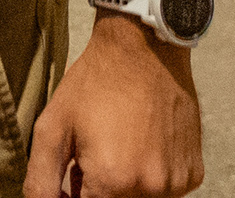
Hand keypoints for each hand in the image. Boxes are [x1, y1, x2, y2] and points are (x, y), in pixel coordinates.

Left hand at [29, 13, 201, 196]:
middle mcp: (150, 188)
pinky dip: (150, 177)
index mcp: (113, 181)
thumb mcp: (52, 126)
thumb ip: (41, 179)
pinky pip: (166, 191)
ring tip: (117, 146)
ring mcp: (176, 183)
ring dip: (125, 186)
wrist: (145, 51)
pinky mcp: (193, 174)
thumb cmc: (94, 85)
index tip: (73, 172)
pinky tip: (142, 144)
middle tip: (92, 154)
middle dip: (99, 190)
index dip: (75, 192)